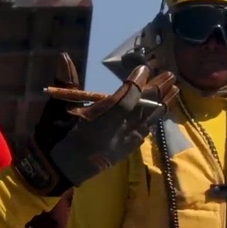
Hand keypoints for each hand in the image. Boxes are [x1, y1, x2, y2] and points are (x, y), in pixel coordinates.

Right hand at [10, 56, 175, 196]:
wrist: (53, 171)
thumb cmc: (52, 138)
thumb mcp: (55, 109)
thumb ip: (65, 82)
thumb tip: (64, 56)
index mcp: (97, 123)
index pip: (124, 101)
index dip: (136, 83)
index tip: (144, 67)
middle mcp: (114, 135)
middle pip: (142, 110)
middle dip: (156, 91)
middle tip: (169, 75)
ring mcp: (121, 145)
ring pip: (147, 122)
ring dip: (161, 105)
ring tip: (174, 90)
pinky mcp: (122, 153)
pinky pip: (143, 134)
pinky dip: (153, 121)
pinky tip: (160, 112)